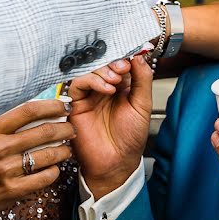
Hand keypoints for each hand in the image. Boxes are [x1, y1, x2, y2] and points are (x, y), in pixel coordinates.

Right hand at [0, 99, 74, 219]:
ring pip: (48, 155)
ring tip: (67, 149)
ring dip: (64, 151)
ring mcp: (6, 171)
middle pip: (44, 131)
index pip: (28, 111)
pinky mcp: (12, 191)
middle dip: (65, 128)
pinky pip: (44, 178)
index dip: (51, 106)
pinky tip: (54, 169)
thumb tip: (30, 113)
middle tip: (72, 129)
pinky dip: (54, 172)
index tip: (64, 106)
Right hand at [68, 57, 152, 198]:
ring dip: (103, 71)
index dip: (124, 58)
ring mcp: (90, 95)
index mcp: (122, 87)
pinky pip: (78, 84)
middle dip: (113, 63)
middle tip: (123, 67)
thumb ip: (142, 80)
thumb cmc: (130, 139)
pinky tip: (106, 89)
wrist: (116, 163)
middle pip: (103, 65)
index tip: (132, 58)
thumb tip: (139, 56)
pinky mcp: (76, 104)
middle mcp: (104, 89)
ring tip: (116, 80)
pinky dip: (92, 81)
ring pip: (90, 71)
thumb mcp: (142, 106)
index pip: (120, 64)